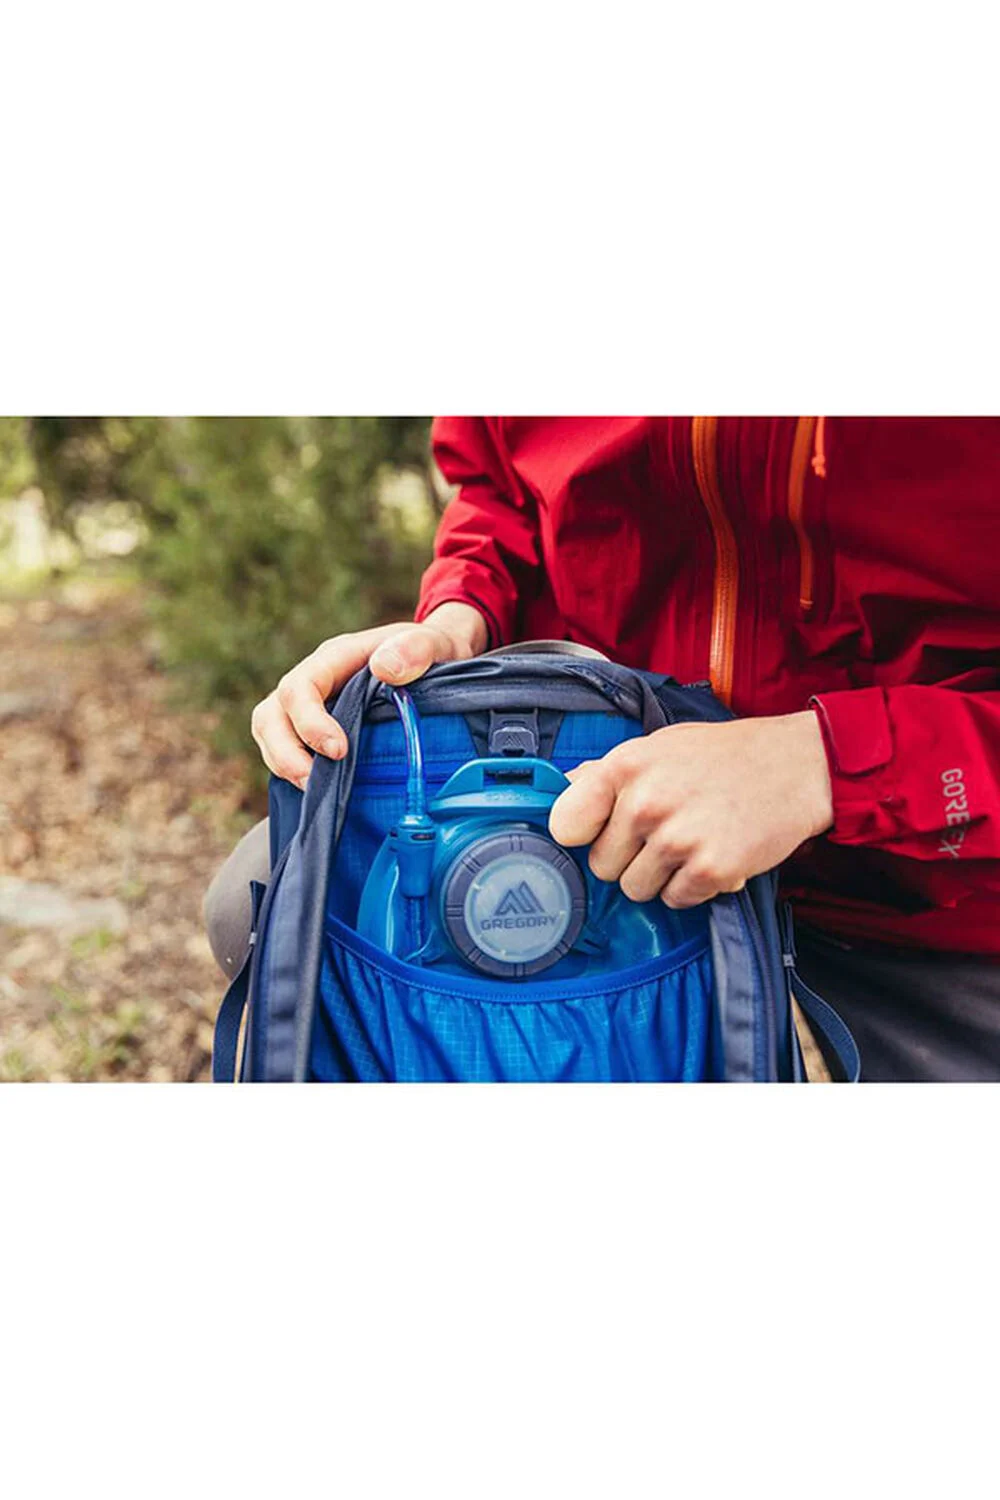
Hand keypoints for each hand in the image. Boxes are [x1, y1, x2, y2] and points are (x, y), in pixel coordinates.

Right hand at [251, 602, 487, 786]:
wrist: (439, 659)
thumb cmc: (432, 650)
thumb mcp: (433, 642)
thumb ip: (415, 649)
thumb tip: (383, 668)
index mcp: (335, 658)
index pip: (300, 688)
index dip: (310, 722)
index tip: (339, 750)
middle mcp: (314, 682)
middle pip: (270, 715)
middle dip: (285, 753)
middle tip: (313, 783)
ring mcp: (310, 707)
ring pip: (271, 734)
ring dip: (284, 765)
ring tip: (315, 792)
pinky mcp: (316, 730)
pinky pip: (288, 750)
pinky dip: (295, 771)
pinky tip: (322, 792)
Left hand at [548, 712, 832, 907]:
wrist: (795, 766)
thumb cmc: (723, 756)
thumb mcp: (658, 747)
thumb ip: (608, 773)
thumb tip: (560, 790)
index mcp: (625, 767)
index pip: (565, 824)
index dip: (583, 834)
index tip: (600, 831)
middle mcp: (646, 803)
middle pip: (602, 866)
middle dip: (628, 858)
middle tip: (665, 832)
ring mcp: (678, 838)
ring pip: (635, 889)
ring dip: (660, 877)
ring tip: (690, 843)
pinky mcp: (711, 869)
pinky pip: (674, 901)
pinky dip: (691, 888)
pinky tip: (711, 856)